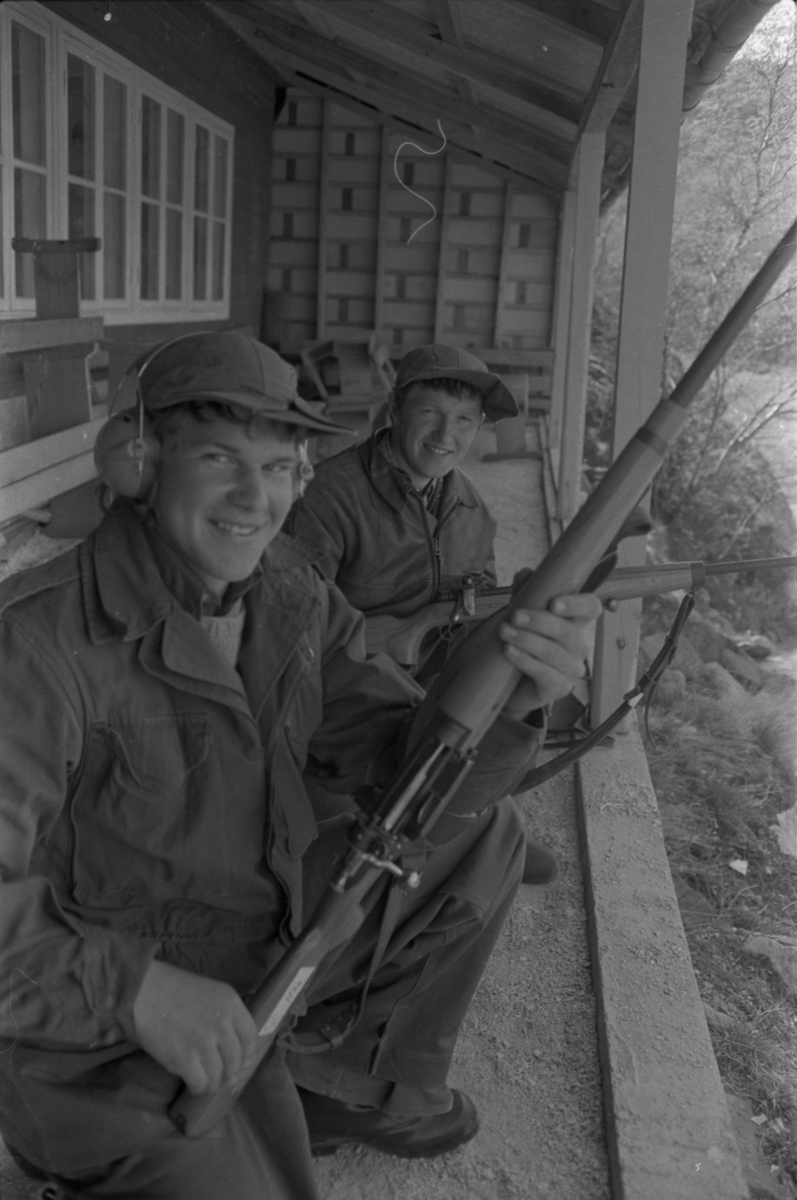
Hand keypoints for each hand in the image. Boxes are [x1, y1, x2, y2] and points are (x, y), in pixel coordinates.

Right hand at [132, 959, 258, 1094]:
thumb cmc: (174, 989)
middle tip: (224, 1079)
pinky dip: (199, 1089)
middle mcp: (222, 1024)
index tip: (242, 1062)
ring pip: (219, 1076)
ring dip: (214, 1084)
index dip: (248, 1054)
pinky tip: (194, 1085)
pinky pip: (200, 1084)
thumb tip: (233, 1043)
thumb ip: (225, 1014)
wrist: (143, 992)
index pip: (251, 1036)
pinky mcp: (184, 1060)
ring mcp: (204, 1043)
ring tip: (207, 1083)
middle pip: (236, 1060)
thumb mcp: (211, 992)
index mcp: (231, 1004)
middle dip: (231, 1074)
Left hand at [498, 592, 601, 718]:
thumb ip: (526, 594)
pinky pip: (545, 674)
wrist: (514, 685)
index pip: (591, 607)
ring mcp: (572, 668)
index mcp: (575, 622)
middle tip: (515, 616)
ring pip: (554, 653)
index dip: (577, 604)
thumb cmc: (525, 645)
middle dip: (539, 622)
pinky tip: (510, 652)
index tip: (554, 603)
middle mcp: (578, 644)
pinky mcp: (560, 688)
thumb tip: (525, 573)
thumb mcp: (523, 615)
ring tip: (504, 633)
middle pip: (568, 631)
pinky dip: (526, 661)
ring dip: (527, 640)